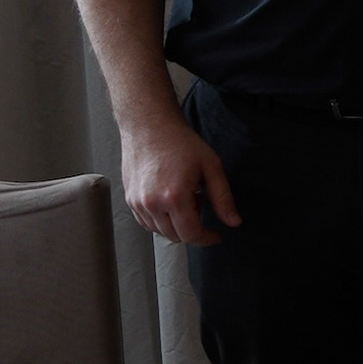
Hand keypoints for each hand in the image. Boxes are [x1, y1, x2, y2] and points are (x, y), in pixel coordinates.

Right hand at [122, 114, 241, 246]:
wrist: (149, 125)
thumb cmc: (179, 142)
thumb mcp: (211, 167)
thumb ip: (223, 198)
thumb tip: (233, 222)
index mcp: (174, 197)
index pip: (191, 235)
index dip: (207, 238)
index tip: (216, 235)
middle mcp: (152, 203)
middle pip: (175, 237)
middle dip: (193, 228)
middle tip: (200, 202)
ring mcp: (137, 203)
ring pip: (160, 231)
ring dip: (176, 224)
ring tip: (184, 196)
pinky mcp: (129, 199)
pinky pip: (147, 222)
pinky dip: (161, 219)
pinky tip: (169, 199)